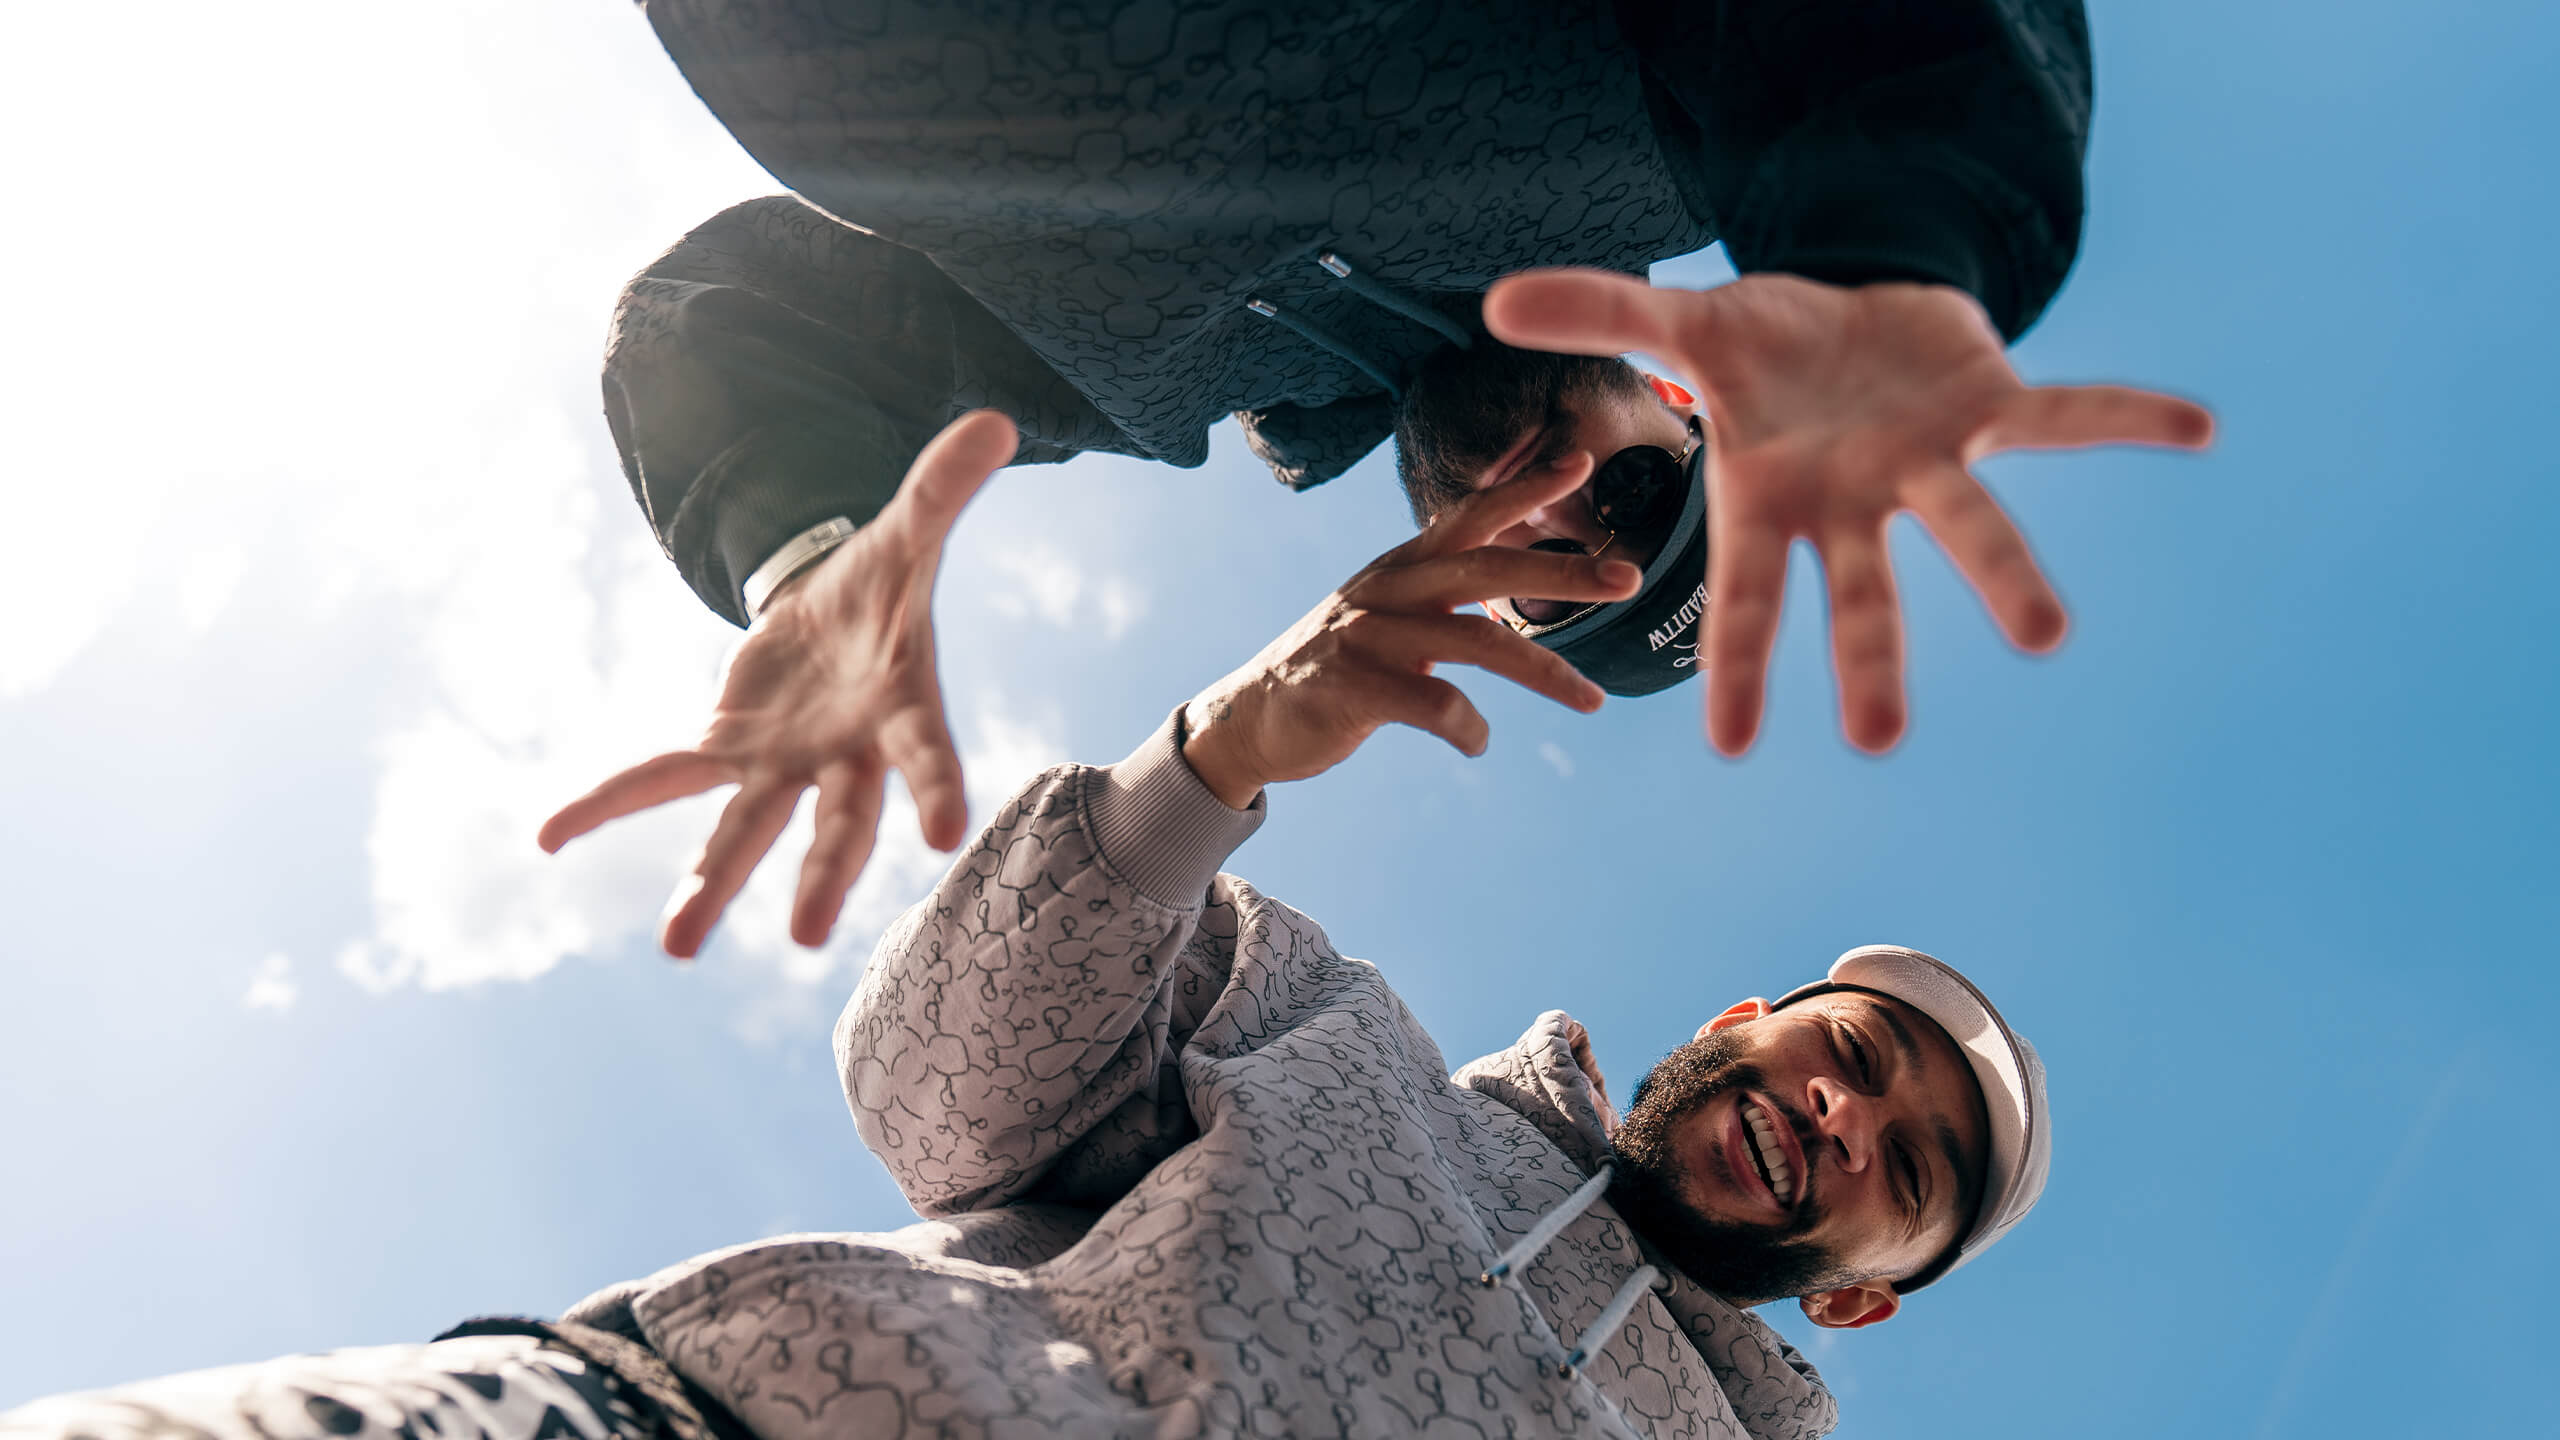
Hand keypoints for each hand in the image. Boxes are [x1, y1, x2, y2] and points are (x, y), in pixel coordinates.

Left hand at [538, 410, 1017, 956]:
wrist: (844, 607)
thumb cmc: (889, 581)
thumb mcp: (912, 529)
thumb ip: (945, 487)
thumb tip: (996, 420)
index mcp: (904, 705)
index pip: (926, 751)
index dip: (937, 786)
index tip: (943, 834)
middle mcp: (846, 753)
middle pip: (837, 822)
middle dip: (819, 876)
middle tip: (800, 935)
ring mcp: (786, 760)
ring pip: (747, 828)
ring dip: (710, 885)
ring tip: (676, 946)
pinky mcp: (730, 747)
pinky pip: (664, 778)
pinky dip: (608, 802)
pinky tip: (549, 835)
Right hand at [1180, 455, 1642, 808]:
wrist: (1250, 717)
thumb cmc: (1338, 666)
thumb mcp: (1387, 612)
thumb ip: (1439, 591)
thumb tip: (1509, 579)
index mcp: (1402, 567)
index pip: (1470, 516)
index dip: (1524, 487)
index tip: (1581, 461)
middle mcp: (1387, 590)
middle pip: (1487, 570)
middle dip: (1563, 573)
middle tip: (1628, 579)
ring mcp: (1367, 637)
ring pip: (1475, 643)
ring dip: (1545, 671)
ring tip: (1593, 700)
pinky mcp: (1351, 688)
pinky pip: (1433, 705)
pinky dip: (1470, 728)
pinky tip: (1478, 742)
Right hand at [1483, 269, 2215, 754]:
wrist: (1846, 311)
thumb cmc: (1757, 345)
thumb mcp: (1680, 320)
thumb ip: (1599, 312)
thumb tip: (1494, 299)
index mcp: (1774, 501)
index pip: (1749, 596)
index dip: (1742, 666)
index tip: (1733, 748)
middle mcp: (1854, 506)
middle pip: (1863, 594)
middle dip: (1871, 661)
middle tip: (1876, 739)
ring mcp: (1926, 466)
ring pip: (1969, 529)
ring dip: (2007, 579)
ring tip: (2044, 637)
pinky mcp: (1988, 409)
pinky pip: (2064, 415)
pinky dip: (2127, 417)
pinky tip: (2197, 428)